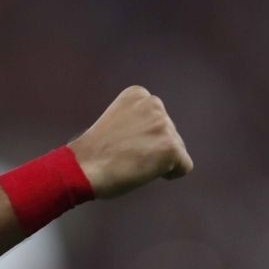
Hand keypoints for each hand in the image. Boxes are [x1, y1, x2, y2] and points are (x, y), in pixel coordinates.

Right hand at [69, 86, 192, 199]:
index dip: (145, 134)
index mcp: (138, 94)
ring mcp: (164, 125)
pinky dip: (170, 174)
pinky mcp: (172, 147)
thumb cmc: (95, 148)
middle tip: (130, 153)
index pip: (158, 118)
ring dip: (161, 159)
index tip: (126, 140)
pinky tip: (146, 171)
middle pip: (170, 132)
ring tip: (135, 161)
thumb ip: (138, 120)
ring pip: (178, 149)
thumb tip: (155, 136)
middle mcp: (154, 104)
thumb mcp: (118, 119)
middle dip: (155, 145)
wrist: (84, 166)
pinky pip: (184, 166)